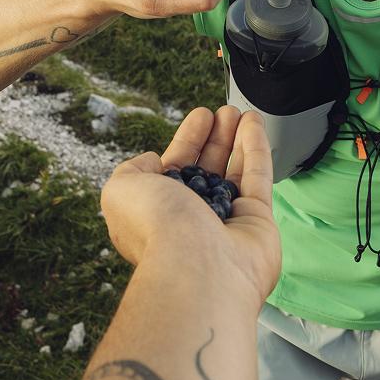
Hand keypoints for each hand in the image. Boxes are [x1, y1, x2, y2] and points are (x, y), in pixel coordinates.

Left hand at [100, 106, 281, 309]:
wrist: (197, 266)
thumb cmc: (156, 229)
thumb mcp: (120, 188)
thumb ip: (133, 169)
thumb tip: (156, 161)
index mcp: (159, 211)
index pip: (176, 168)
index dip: (188, 139)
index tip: (201, 116)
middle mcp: (193, 219)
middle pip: (207, 168)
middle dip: (216, 138)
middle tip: (224, 113)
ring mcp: (227, 222)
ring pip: (234, 173)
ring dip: (238, 139)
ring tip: (241, 113)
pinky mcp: (257, 222)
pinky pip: (258, 179)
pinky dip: (257, 150)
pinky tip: (255, 125)